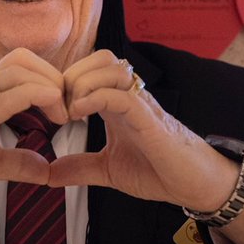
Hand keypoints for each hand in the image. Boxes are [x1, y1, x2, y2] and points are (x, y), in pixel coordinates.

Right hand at [0, 48, 67, 243]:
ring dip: (48, 85)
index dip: (50, 79)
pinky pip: (7, 95)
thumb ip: (17, 162)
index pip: (22, 66)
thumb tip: (46, 169)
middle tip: (68, 109)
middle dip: (54, 76)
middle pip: (23, 58)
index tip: (65, 108)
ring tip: (61, 114)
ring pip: (18, 68)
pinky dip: (35, 96)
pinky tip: (51, 113)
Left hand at [46, 49, 225, 207]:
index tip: (52, 108)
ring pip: (112, 67)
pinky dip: (97, 98)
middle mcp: (129, 97)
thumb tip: (48, 173)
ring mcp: (141, 105)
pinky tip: (80, 114)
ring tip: (71, 111)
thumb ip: (80, 167)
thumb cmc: (158, 171)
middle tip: (60, 107)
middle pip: (100, 57)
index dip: (66, 80)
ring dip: (83, 83)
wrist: (195, 186)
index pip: (91, 69)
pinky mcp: (150, 121)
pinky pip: (123, 95)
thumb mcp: (108, 169)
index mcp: (117, 104)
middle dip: (73, 76)